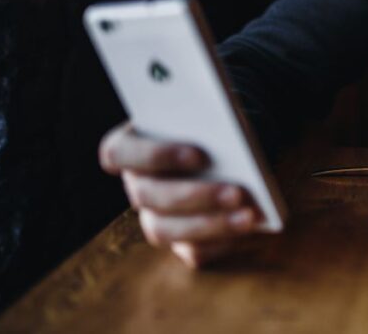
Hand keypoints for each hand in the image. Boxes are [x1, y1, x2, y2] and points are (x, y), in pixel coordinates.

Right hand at [99, 121, 258, 267]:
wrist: (235, 146)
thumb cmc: (216, 126)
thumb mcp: (215, 116)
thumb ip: (212, 123)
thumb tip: (232, 142)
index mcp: (130, 145)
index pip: (117, 152)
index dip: (157, 155)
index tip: (198, 154)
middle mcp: (137, 184)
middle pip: (149, 196)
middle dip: (196, 195)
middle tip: (237, 192)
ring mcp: (154, 216)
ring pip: (165, 230)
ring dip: (210, 224)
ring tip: (249, 215)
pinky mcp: (180, 241)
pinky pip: (192, 252)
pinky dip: (221, 242)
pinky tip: (249, 229)